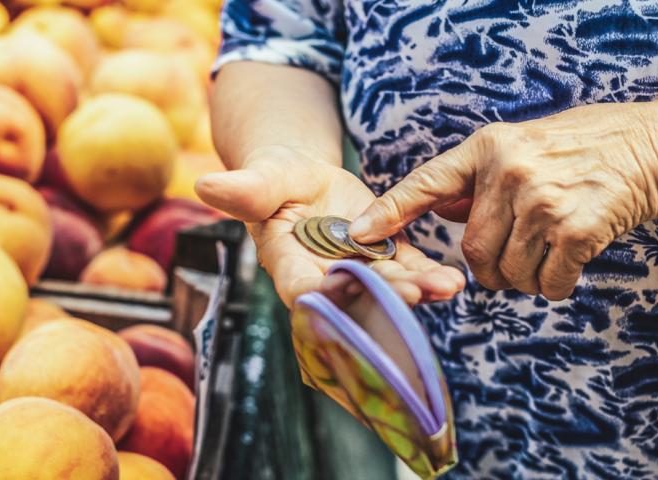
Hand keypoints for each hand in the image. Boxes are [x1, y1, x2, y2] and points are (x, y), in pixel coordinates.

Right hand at [195, 145, 464, 306]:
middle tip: (412, 292)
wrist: (305, 181)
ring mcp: (357, 271)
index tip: (342, 285)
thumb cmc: (276, 179)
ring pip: (386, 289)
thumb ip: (245, 189)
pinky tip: (453, 279)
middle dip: (381, 297)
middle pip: (353, 297)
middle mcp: (324, 277)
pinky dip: (429, 276)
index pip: (301, 287)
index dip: (321, 293)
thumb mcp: (263, 178)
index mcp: (288, 262)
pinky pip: (408, 270)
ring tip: (445, 286)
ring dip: (415, 291)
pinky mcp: (385, 258)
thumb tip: (204, 185)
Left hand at [350, 101, 657, 299]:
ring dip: (521, 281)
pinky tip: (566, 264)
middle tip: (505, 264)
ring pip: (506, 272)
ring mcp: (542, 201)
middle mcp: (508, 172)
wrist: (650, 147)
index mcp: (487, 147)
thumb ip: (474, 179)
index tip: (357, 235)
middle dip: (484, 271)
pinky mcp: (577, 229)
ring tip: (542, 258)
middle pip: (471, 251)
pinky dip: (553, 287)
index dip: (389, 212)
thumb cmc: (578, 148)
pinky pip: (547, 283)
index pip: (425, 183)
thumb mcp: (516, 145)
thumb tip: (435, 207)